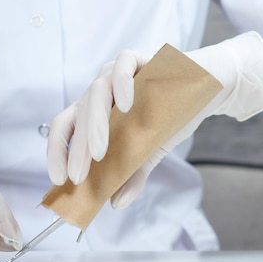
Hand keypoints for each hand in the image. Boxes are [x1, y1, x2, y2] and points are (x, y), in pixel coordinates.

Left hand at [47, 31, 262, 208]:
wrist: (205, 88)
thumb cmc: (169, 115)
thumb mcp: (149, 150)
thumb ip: (133, 173)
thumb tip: (117, 203)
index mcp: (94, 111)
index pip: (64, 128)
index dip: (57, 152)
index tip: (60, 179)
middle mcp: (100, 90)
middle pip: (78, 116)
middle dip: (75, 149)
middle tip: (78, 176)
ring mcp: (116, 71)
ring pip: (96, 92)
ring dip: (95, 125)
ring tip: (98, 153)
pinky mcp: (139, 58)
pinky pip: (124, 64)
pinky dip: (122, 84)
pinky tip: (126, 106)